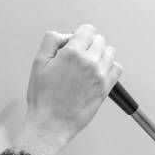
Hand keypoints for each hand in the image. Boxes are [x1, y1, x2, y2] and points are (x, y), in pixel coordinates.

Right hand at [24, 24, 121, 150]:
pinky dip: (109, 68)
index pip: (87, 29)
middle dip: (89, 44)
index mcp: (73, 53)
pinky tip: (97, 74)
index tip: (73, 44)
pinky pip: (117, 69)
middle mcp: (89, 62)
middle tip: (77, 58)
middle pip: (99, 40)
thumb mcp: (38, 62)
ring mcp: (100, 75)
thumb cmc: (43, 98)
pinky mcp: (105, 88)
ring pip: (110, 52)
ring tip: (87, 66)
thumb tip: (66, 35)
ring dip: (100, 55)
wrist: (51, 124)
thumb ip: (51, 40)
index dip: (79, 35)